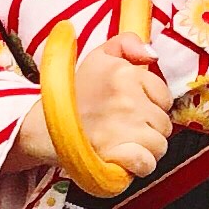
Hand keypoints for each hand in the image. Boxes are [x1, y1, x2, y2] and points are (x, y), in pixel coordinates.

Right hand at [22, 31, 174, 181]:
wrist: (44, 126)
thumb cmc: (75, 93)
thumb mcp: (99, 56)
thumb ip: (128, 43)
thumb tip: (152, 55)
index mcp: (125, 74)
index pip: (164, 97)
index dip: (152, 106)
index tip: (134, 109)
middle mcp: (127, 100)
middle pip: (164, 124)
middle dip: (150, 129)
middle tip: (127, 129)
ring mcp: (123, 128)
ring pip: (159, 145)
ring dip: (146, 149)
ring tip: (125, 144)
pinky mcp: (116, 154)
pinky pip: (147, 163)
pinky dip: (140, 165)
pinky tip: (126, 159)